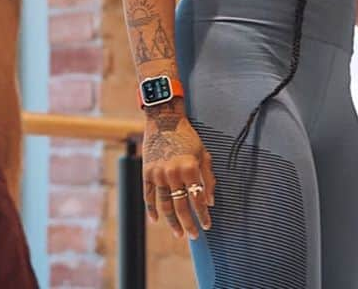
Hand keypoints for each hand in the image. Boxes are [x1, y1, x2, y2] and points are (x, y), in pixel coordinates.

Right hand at [142, 101, 214, 240]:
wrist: (164, 120)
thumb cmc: (187, 137)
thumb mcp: (203, 154)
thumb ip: (208, 178)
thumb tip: (210, 201)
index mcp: (190, 168)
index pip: (198, 199)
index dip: (203, 214)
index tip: (207, 225)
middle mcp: (173, 173)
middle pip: (181, 206)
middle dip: (189, 223)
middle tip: (194, 236)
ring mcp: (158, 174)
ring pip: (165, 205)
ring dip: (172, 222)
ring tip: (178, 234)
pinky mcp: (147, 173)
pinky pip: (149, 196)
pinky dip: (151, 210)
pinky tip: (156, 220)